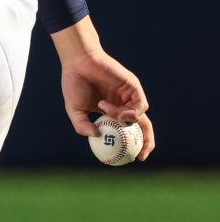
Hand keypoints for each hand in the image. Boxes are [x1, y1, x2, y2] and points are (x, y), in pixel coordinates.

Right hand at [51, 17, 153, 160]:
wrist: (78, 62)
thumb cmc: (74, 83)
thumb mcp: (75, 109)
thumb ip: (82, 125)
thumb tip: (96, 136)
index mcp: (112, 111)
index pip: (128, 131)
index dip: (133, 145)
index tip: (131, 159)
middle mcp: (124, 105)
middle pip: (143, 127)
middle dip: (147, 143)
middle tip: (142, 155)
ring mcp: (130, 96)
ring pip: (140, 117)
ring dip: (125, 120)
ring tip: (109, 113)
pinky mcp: (134, 87)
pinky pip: (140, 106)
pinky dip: (130, 112)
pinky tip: (116, 110)